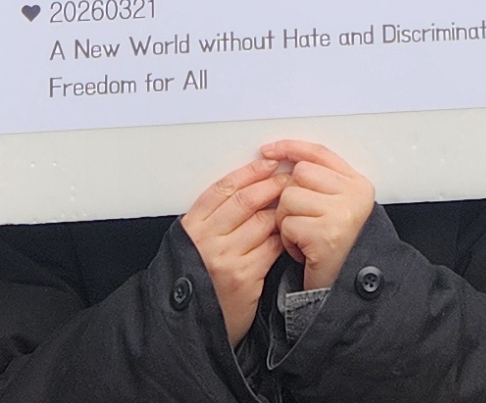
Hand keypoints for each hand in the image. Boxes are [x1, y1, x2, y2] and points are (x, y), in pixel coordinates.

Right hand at [180, 157, 285, 345]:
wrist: (195, 323)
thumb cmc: (199, 282)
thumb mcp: (195, 244)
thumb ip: (214, 219)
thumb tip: (248, 188)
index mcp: (192, 227)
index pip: (223, 188)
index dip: (248, 172)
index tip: (266, 162)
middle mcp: (206, 240)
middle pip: (245, 201)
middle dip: (271, 185)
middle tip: (287, 178)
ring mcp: (225, 259)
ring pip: (263, 222)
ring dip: (282, 212)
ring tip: (293, 205)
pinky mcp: (245, 277)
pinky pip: (272, 248)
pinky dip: (284, 238)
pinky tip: (288, 234)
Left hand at [261, 138, 375, 290]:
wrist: (345, 289)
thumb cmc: (335, 249)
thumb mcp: (333, 207)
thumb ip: (316, 180)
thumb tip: (280, 156)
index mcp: (358, 184)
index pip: (318, 153)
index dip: (291, 148)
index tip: (269, 150)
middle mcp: (355, 196)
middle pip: (299, 175)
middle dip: (289, 198)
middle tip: (303, 221)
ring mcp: (342, 214)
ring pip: (289, 198)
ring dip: (287, 221)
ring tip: (304, 237)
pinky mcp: (326, 236)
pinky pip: (288, 225)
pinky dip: (289, 241)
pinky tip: (304, 251)